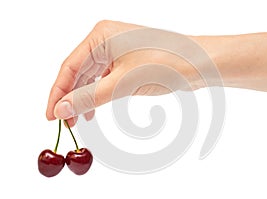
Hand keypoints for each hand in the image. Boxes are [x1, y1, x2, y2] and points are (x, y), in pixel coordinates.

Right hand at [46, 20, 201, 125]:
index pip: (69, 66)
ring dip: (84, 98)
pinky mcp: (128, 61)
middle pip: (78, 71)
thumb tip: (60, 109)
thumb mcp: (122, 83)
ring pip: (91, 76)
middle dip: (70, 97)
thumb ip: (89, 97)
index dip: (57, 93)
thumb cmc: (164, 64)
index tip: (50, 116)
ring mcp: (118, 50)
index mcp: (100, 35)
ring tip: (78, 120)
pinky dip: (98, 94)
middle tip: (65, 122)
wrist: (199, 63)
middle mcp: (106, 39)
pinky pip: (105, 78)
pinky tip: (94, 109)